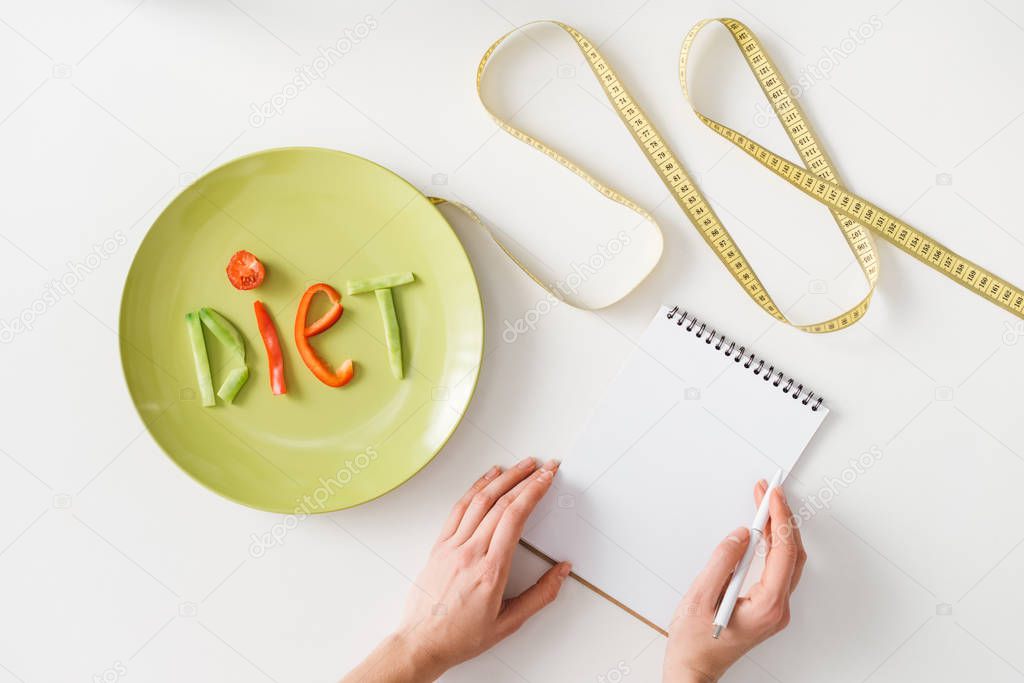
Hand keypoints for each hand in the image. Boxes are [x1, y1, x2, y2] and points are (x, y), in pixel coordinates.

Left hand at [342, 458, 569, 682]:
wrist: (422, 643)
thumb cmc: (461, 636)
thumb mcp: (509, 623)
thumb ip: (540, 595)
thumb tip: (562, 571)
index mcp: (491, 571)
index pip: (515, 517)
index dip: (534, 491)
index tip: (547, 478)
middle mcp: (470, 553)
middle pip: (500, 503)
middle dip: (525, 479)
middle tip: (542, 467)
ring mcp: (452, 547)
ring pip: (479, 501)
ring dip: (502, 478)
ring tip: (520, 466)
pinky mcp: (439, 546)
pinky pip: (458, 509)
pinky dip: (475, 488)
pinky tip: (487, 479)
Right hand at [663, 481, 805, 682]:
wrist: (694, 669)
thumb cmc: (695, 643)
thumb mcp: (700, 597)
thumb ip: (722, 563)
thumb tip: (740, 535)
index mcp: (767, 606)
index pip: (784, 553)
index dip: (780, 520)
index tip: (773, 496)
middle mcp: (777, 609)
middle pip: (793, 554)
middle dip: (781, 518)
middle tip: (768, 492)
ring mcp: (775, 609)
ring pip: (789, 561)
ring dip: (778, 530)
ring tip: (765, 504)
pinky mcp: (767, 607)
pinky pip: (779, 569)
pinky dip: (773, 546)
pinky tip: (762, 532)